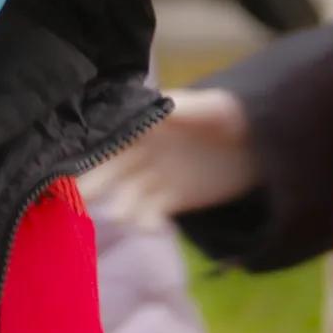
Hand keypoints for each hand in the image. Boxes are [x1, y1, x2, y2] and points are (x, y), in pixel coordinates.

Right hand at [83, 89, 259, 224]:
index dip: (88, 149)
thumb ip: (185, 107)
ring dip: (118, 208)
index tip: (70, 164)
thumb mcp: (214, 107)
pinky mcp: (169, 202)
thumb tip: (155, 105)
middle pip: (104, 170)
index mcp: (143, 123)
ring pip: (122, 197)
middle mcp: (139, 151)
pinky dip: (146, 224)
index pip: (106, 136)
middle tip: (76, 199)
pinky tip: (157, 226)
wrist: (262, 145)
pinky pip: (147, 217)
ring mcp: (152, 177)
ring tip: (124, 214)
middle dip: (88, 184)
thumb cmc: (236, 115)